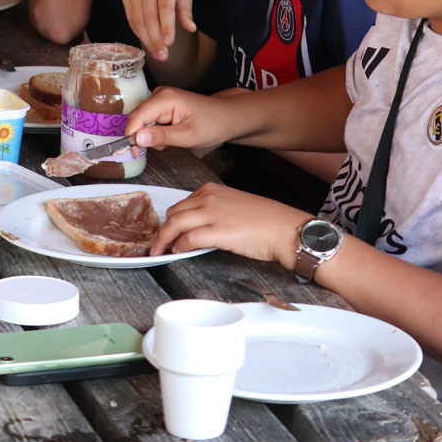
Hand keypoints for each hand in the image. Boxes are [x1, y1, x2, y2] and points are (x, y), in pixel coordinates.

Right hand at [122, 0, 194, 59]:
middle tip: (163, 56)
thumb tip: (191, 28)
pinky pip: (131, 18)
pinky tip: (146, 41)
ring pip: (138, 20)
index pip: (165, 8)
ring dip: (147, 40)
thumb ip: (185, 10)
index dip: (166, 26)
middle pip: (150, 17)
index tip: (169, 43)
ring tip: (156, 54)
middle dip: (156, 40)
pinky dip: (138, 32)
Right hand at [126, 86, 235, 150]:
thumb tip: (137, 138)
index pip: (136, 117)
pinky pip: (150, 121)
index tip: (135, 152)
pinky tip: (170, 134)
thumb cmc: (212, 124)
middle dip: (143, 137)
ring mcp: (161, 98)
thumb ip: (161, 137)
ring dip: (151, 136)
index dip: (131, 136)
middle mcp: (160, 94)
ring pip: (142, 122)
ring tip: (171, 140)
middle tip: (161, 147)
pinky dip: (156, 132)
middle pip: (137, 119)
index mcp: (165, 98)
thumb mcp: (187, 136)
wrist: (226, 117)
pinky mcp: (163, 105)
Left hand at [151, 181, 308, 262]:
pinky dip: (179, 246)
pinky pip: (188, 238)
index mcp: (211, 190)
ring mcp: (212, 213)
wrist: (283, 228)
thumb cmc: (264, 220)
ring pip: (175, 224)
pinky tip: (178, 252)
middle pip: (173, 213)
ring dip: (164, 240)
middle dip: (163, 230)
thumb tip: (195, 227)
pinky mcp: (217, 231)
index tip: (165, 231)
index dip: (170, 220)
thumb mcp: (233, 206)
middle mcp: (209, 198)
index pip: (181, 204)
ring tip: (161, 251)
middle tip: (159, 244)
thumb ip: (212, 211)